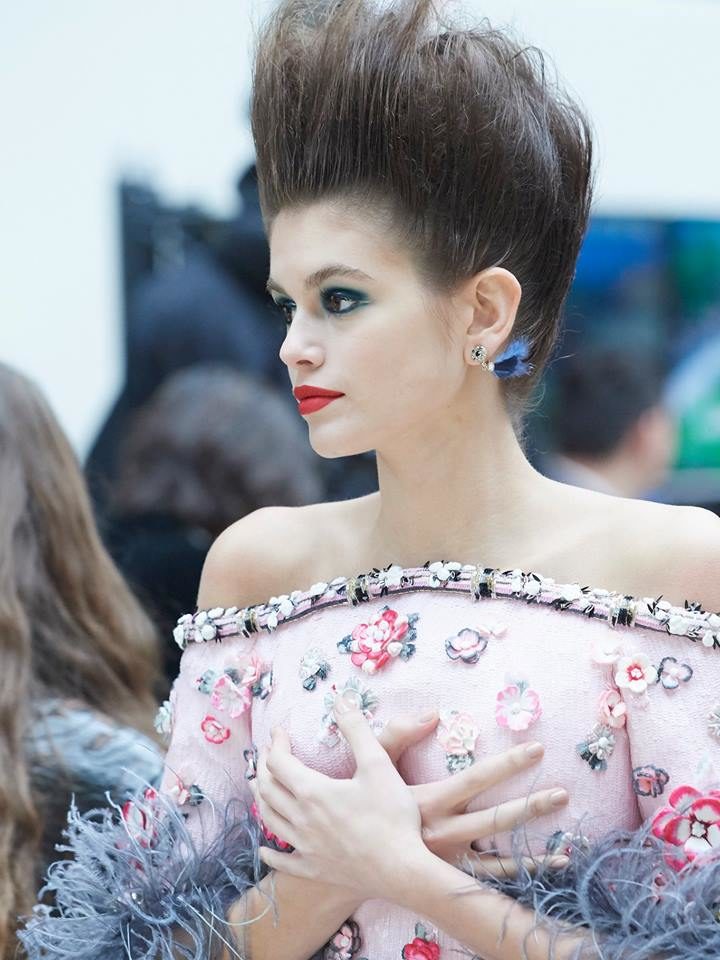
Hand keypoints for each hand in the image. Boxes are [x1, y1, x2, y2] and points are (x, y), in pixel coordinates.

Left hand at [251, 697, 428, 901]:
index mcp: (312, 792)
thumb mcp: (378, 763)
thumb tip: (340, 699)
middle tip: (269, 752)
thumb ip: (357, 729)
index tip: (280, 731)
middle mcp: (301, 819)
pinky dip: (270, 852)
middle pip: (268, 789)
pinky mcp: (314, 870)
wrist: (402, 870)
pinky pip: (283, 861)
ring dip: (261, 800)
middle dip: (265, 767)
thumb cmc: (392, 815)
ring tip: (261, 787)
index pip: (279, 762)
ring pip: (270, 821)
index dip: (276, 743)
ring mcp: (305, 848)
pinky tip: (265, 848)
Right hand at [376, 713, 569, 877]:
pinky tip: (546, 873)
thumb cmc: (365, 801)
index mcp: (426, 802)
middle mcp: (441, 835)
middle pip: (494, 821)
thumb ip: (397, 734)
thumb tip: (433, 712)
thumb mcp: (374, 763)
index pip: (475, 779)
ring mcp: (447, 863)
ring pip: (498, 862)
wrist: (350, 857)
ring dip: (533, 856)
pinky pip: (490, 884)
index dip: (507, 764)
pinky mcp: (449, 881)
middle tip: (563, 793)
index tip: (536, 749)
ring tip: (567, 848)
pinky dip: (519, 880)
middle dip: (530, 806)